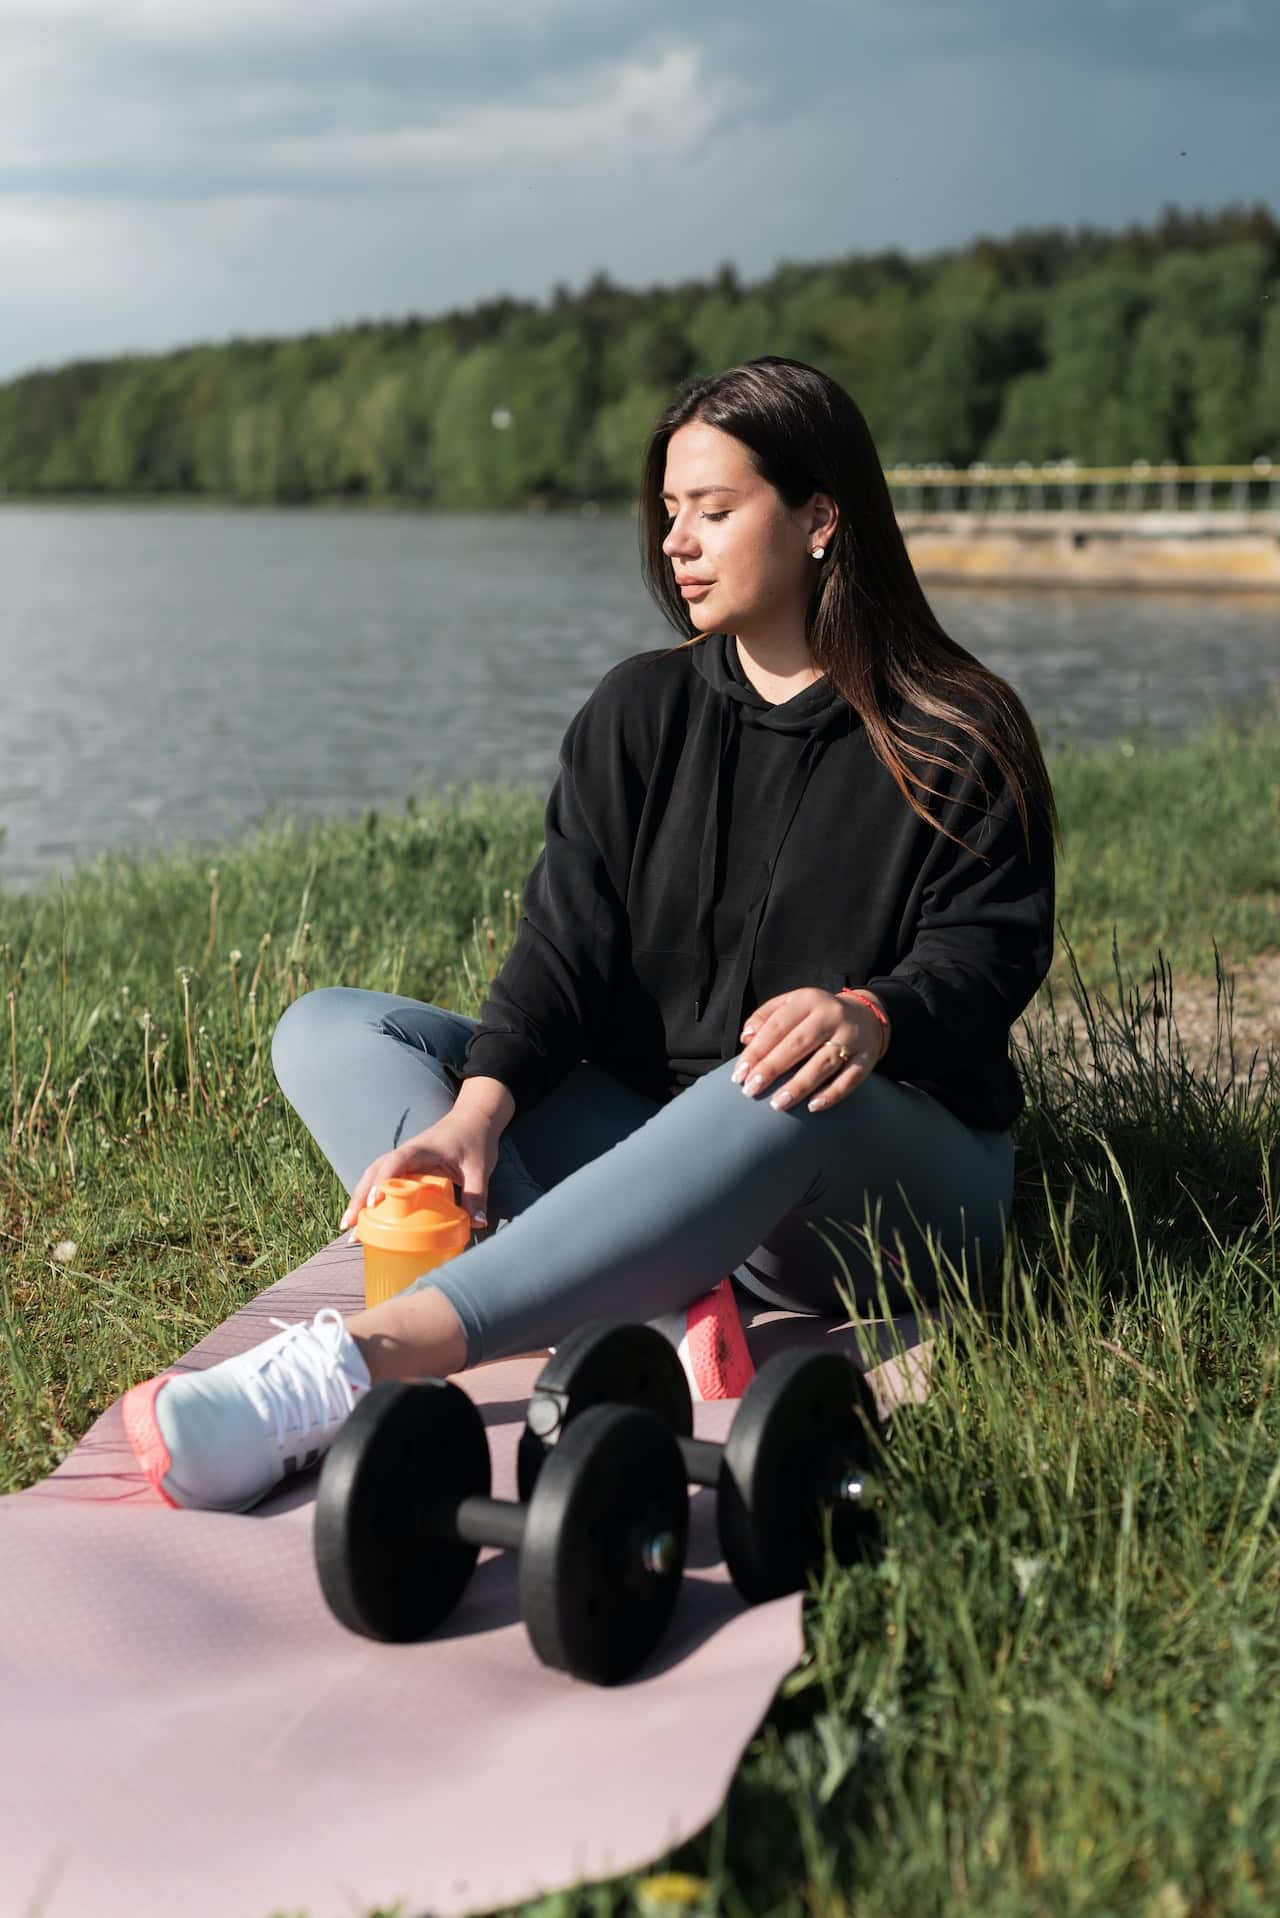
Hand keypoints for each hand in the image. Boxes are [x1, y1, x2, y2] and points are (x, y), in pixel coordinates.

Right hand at [338, 1111, 501, 1241]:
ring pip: (374, 1175)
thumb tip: (477, 1224)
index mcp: (421, 1149)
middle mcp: (407, 1153)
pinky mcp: (407, 1167)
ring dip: (360, 1198)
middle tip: (349, 1224)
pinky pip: (384, 1180)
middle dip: (359, 1196)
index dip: (383, 1181)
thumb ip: (477, 1195)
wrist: (474, 1120)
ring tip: (349, 1226)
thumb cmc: (474, 1140)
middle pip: (374, 1171)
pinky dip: (372, 1196)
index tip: (374, 1202)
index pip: (395, 1162)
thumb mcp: (480, 1168)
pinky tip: (367, 1218)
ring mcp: (405, 1160)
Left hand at [730, 987, 887, 1114]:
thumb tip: (746, 1038)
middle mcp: (831, 1016)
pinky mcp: (866, 1057)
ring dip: (800, 1085)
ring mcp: (851, 1037)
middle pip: (798, 1043)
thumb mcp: (791, 1005)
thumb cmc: (817, 1015)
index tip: (739, 1074)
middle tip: (751, 1090)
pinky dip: (832, 1094)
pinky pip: (850, 1078)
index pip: (777, 1026)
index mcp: (808, 1000)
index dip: (756, 1051)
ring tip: (778, 1103)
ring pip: (824, 1062)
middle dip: (773, 1068)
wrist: (866, 1015)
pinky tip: (813, 1107)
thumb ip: (765, 1017)